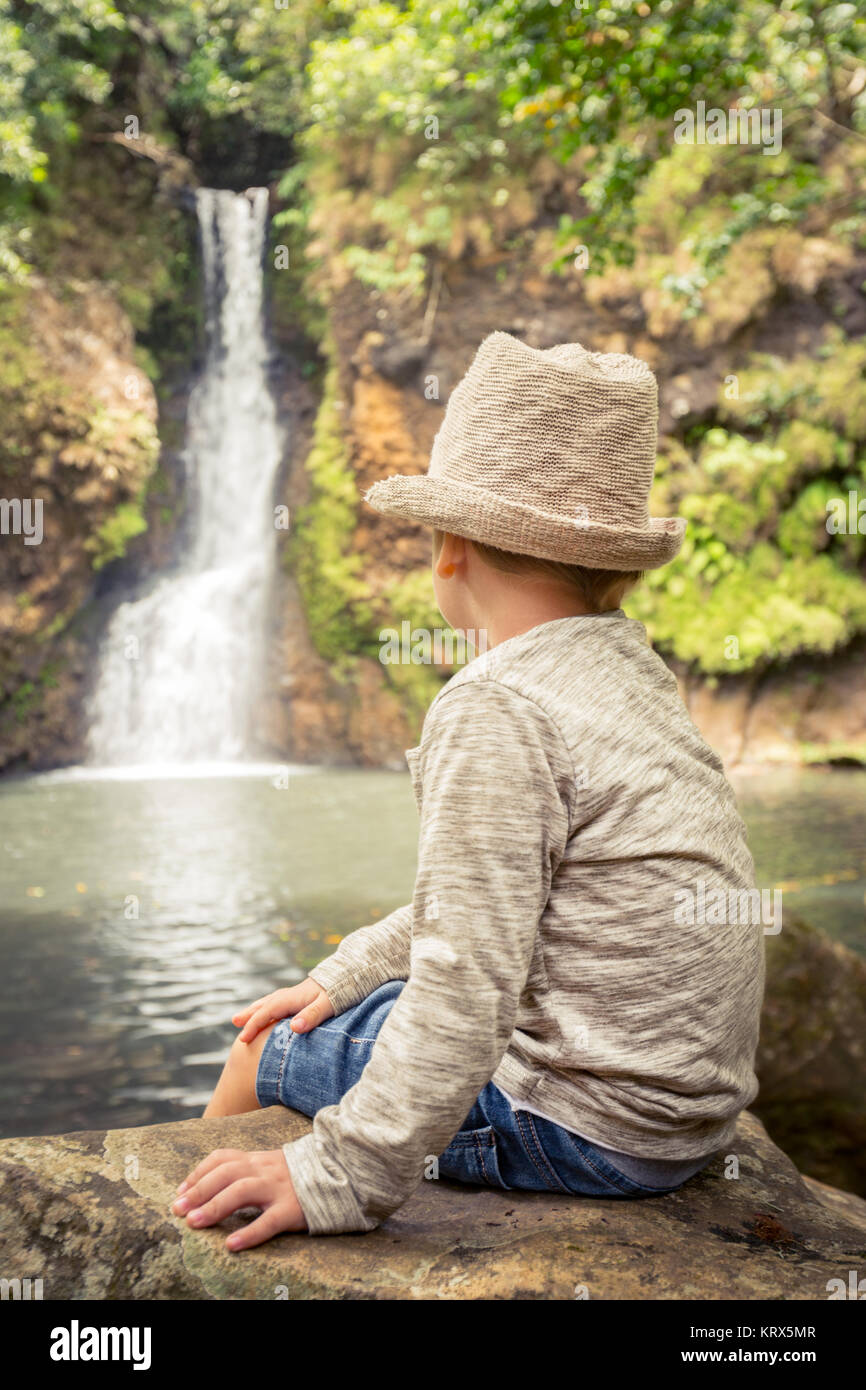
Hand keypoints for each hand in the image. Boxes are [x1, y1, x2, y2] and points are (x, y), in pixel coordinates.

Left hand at [172, 1149, 306, 1248]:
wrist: (340, 1173)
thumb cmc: (296, 1176)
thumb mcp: (269, 1165)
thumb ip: (244, 1170)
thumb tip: (208, 1185)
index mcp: (257, 1159)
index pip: (221, 1158)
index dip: (198, 1174)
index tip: (180, 1192)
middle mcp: (264, 1170)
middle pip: (226, 1173)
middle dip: (198, 1190)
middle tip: (177, 1210)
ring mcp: (278, 1188)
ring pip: (242, 1191)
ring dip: (215, 1206)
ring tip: (194, 1223)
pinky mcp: (293, 1209)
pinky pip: (269, 1221)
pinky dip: (249, 1233)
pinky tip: (232, 1245)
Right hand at [232, 978, 334, 1041]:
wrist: (352, 972)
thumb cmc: (343, 990)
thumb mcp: (329, 1005)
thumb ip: (312, 1016)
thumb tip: (294, 1028)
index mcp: (294, 998)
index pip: (268, 1012)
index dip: (254, 1026)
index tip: (243, 1039)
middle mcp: (291, 994)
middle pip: (265, 1005)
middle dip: (250, 1015)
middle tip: (235, 1023)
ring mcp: (296, 994)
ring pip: (270, 1002)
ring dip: (256, 1009)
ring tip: (243, 1017)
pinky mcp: (303, 995)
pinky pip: (278, 1002)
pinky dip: (268, 1007)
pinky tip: (270, 1011)